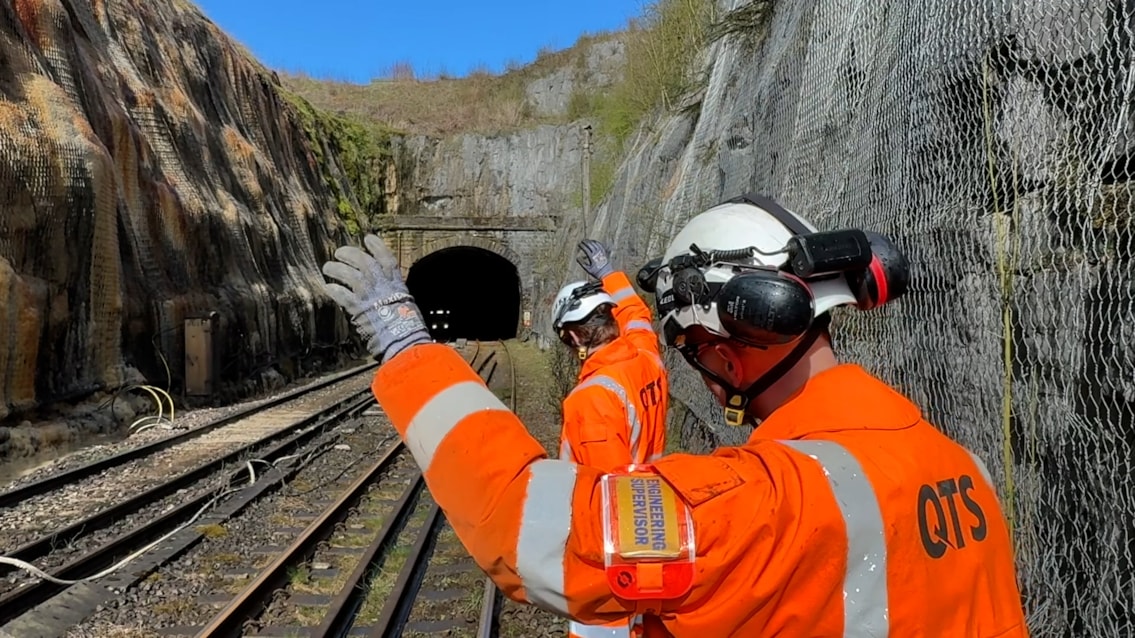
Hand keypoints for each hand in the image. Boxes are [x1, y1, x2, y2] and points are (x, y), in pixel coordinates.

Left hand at [321, 234, 431, 363]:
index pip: (386, 258)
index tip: (368, 238)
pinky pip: (342, 294)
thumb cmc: (408, 328)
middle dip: (350, 254)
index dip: (377, 246)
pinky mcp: (358, 308)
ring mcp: (369, 295)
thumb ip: (394, 298)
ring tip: (328, 267)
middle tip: (339, 252)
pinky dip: (334, 290)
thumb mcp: (406, 306)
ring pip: (349, 274)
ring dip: (337, 269)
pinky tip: (328, 287)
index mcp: (396, 284)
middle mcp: (382, 285)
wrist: (405, 340)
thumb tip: (388, 299)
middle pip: (363, 261)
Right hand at [576, 239, 614, 279]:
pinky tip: (594, 242)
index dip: (582, 246)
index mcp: (592, 257)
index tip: (579, 244)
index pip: (586, 249)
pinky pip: (601, 245)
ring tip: (587, 240)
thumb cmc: (597, 272)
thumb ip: (582, 263)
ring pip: (595, 244)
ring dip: (591, 241)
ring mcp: (601, 253)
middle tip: (582, 241)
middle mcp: (597, 254)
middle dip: (586, 242)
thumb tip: (577, 258)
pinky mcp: (604, 252)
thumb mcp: (588, 269)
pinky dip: (597, 243)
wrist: (606, 273)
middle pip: (590, 245)